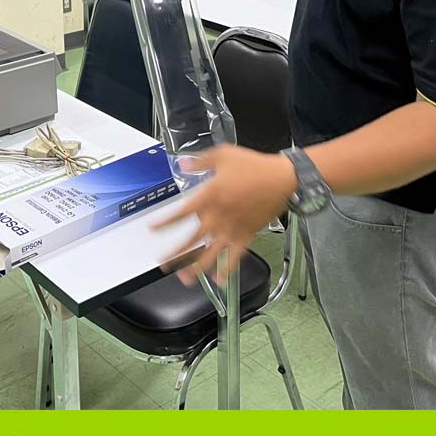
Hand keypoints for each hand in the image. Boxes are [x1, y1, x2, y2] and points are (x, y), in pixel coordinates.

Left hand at [154, 145, 296, 283]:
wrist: (282, 179)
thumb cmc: (254, 166)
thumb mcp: (223, 155)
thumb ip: (200, 162)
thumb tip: (184, 164)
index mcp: (209, 196)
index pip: (181, 213)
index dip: (164, 222)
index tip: (153, 228)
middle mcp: (218, 216)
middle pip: (191, 240)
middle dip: (175, 253)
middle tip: (162, 262)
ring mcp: (232, 229)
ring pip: (210, 253)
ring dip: (196, 267)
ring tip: (185, 278)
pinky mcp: (247, 235)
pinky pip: (235, 257)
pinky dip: (227, 269)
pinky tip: (219, 279)